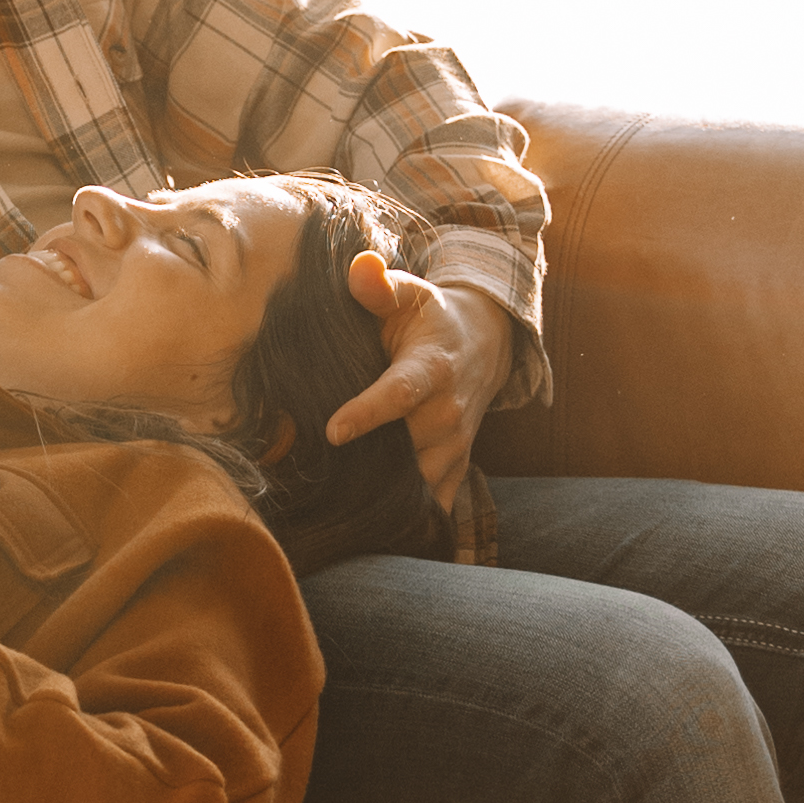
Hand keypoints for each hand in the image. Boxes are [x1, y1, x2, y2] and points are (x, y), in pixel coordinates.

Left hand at [324, 255, 515, 512]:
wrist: (485, 343)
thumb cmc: (429, 317)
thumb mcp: (408, 294)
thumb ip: (379, 286)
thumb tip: (360, 267)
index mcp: (431, 367)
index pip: (399, 393)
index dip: (368, 413)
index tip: (334, 431)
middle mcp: (448, 411)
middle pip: (409, 448)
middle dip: (370, 467)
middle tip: (319, 486)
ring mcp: (456, 442)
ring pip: (423, 482)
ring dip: (389, 500)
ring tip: (343, 517)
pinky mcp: (458, 463)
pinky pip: (439, 501)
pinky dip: (415, 520)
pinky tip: (377, 535)